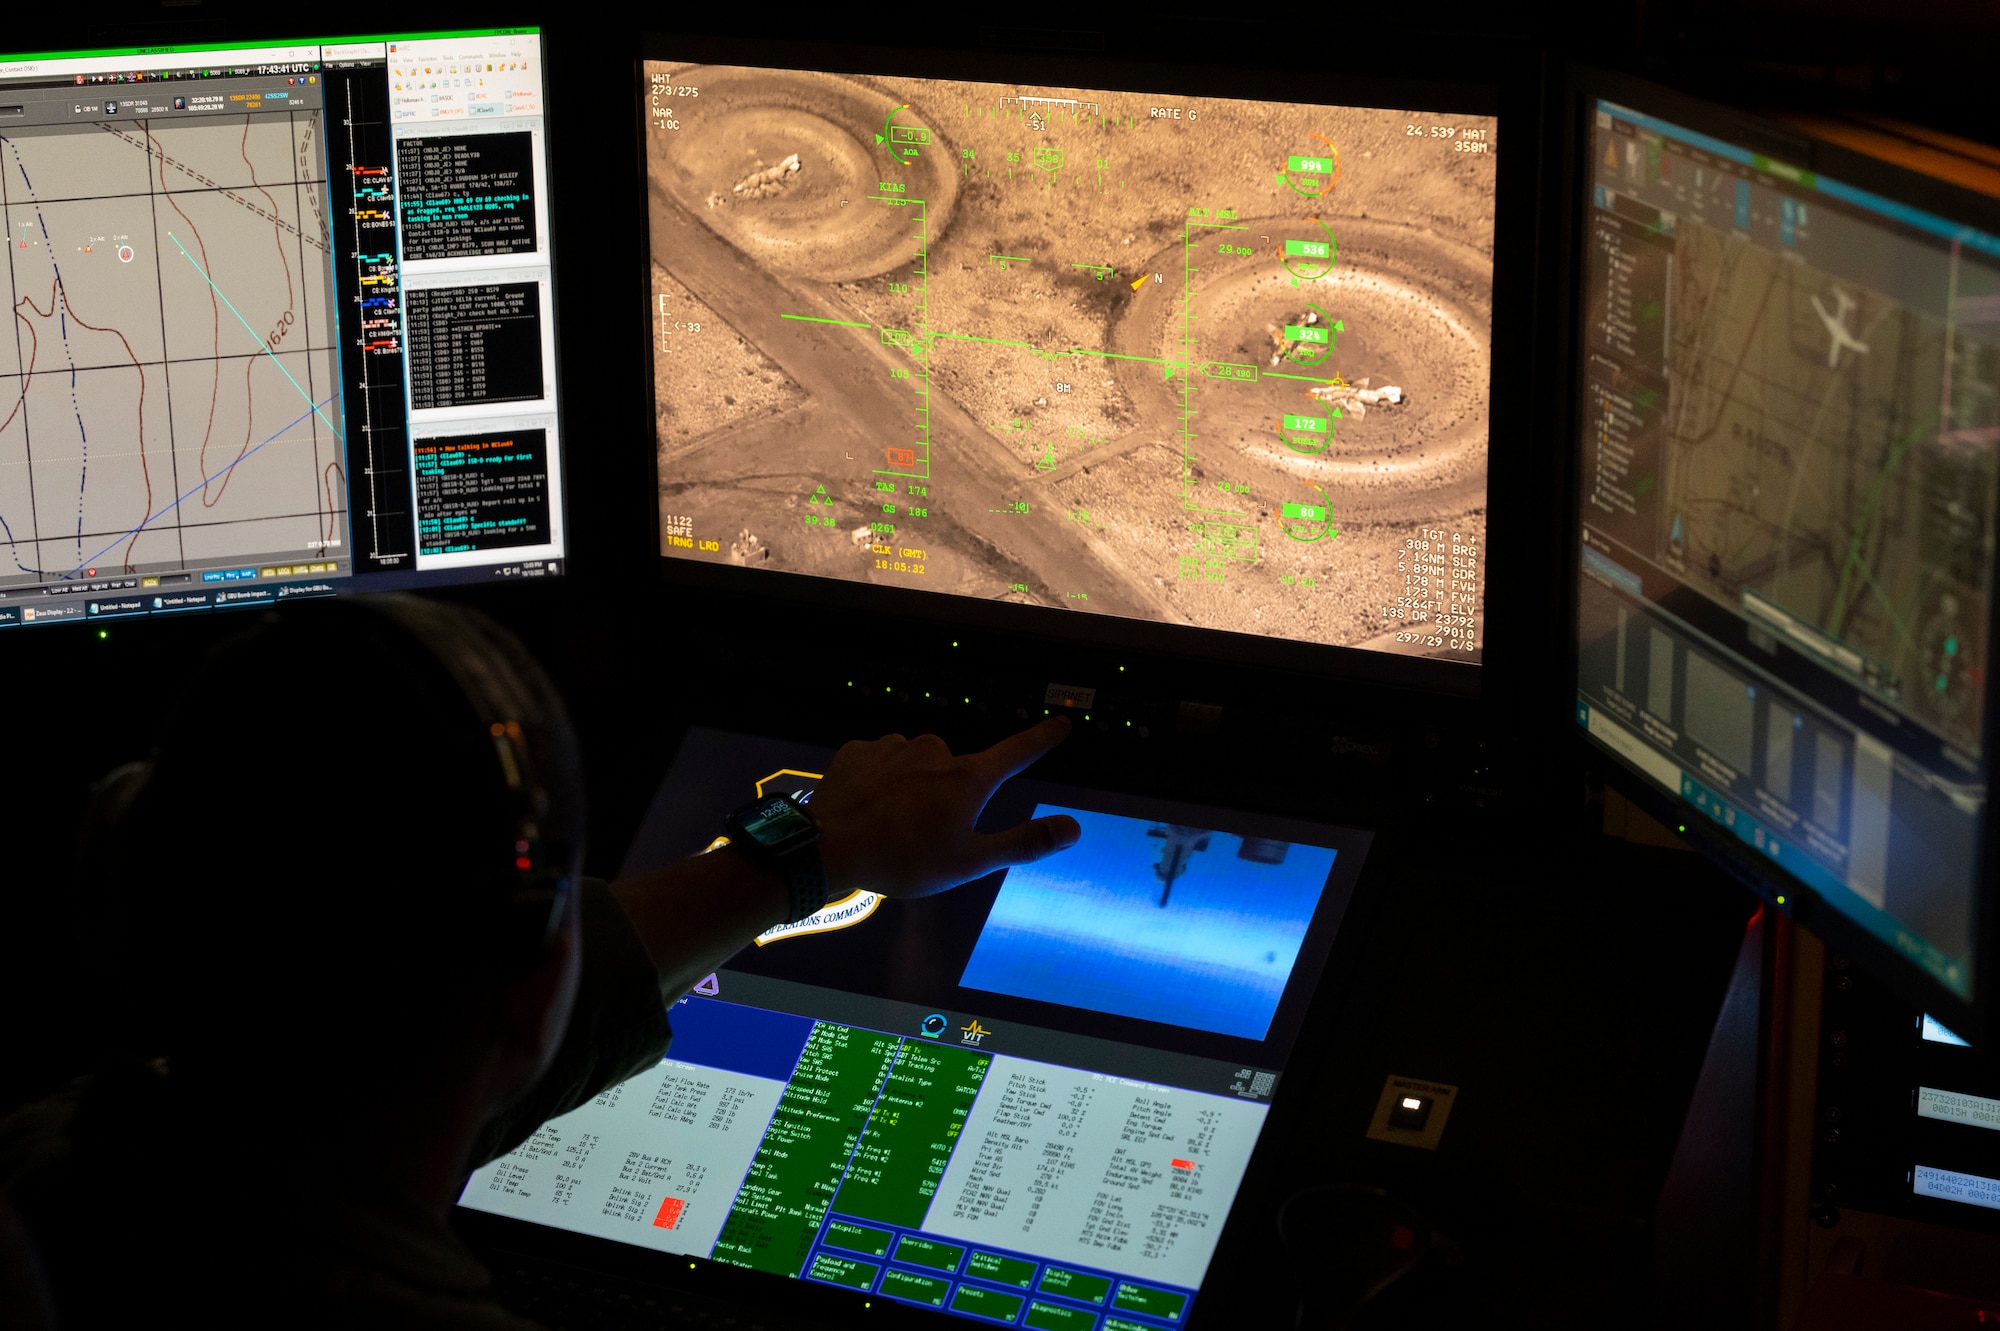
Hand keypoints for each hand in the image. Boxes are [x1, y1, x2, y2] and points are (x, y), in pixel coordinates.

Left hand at [812, 716, 1080, 898]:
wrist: (827, 847)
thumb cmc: (903, 859)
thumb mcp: (970, 861)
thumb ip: (1023, 842)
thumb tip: (1073, 828)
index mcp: (967, 779)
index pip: (1016, 753)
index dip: (1041, 739)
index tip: (1062, 723)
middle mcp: (935, 751)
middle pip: (956, 771)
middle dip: (947, 796)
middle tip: (926, 834)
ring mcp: (894, 747)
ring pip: (916, 766)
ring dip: (911, 789)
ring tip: (891, 826)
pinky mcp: (860, 750)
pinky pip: (881, 764)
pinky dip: (879, 783)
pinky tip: (867, 809)